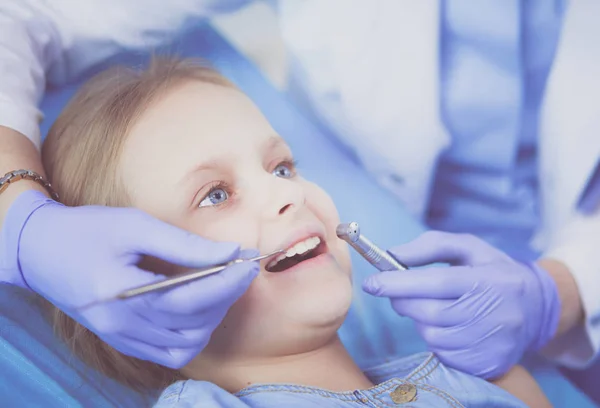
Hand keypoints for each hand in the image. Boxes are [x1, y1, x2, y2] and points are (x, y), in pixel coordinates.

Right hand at [1, 190, 258, 367]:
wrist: (39, 250)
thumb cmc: (86, 230)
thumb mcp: (135, 226)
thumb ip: (183, 244)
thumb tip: (229, 251)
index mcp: (123, 294)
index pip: (191, 299)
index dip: (227, 282)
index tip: (249, 262)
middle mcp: (122, 325)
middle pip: (193, 324)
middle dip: (226, 296)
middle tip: (239, 269)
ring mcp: (121, 337)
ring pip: (185, 345)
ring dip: (211, 318)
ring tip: (220, 286)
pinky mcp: (121, 340)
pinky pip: (167, 353)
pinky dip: (192, 336)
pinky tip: (198, 310)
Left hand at [362, 231, 560, 378]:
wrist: (537, 308)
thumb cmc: (493, 271)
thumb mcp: (469, 247)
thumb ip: (431, 246)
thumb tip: (393, 255)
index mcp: (488, 280)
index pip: (436, 283)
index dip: (399, 284)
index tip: (372, 283)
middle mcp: (493, 314)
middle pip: (429, 313)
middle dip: (403, 301)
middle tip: (397, 292)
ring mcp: (491, 343)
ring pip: (432, 335)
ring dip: (419, 320)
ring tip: (432, 306)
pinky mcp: (487, 364)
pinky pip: (443, 354)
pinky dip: (435, 339)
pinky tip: (447, 325)